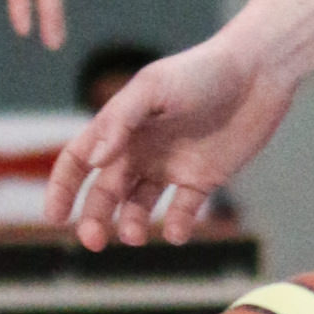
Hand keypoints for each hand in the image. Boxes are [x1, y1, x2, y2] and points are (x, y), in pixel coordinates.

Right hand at [45, 37, 296, 247]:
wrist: (258, 72)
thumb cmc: (201, 72)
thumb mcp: (154, 88)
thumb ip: (120, 120)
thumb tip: (93, 160)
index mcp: (121, 127)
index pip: (78, 160)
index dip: (62, 188)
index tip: (55, 217)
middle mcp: (141, 149)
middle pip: (105, 193)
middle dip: (94, 219)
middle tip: (94, 241)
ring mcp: (171, 166)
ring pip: (138, 207)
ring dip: (131, 225)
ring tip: (135, 235)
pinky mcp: (203, 178)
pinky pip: (184, 211)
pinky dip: (178, 226)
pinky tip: (178, 231)